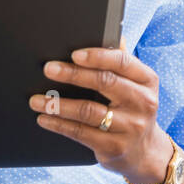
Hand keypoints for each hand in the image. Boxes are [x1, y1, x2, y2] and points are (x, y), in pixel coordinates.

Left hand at [28, 37, 172, 183]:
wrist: (145, 151)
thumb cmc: (131, 107)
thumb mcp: (134, 84)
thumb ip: (119, 60)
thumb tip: (107, 32)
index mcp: (147, 80)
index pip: (122, 62)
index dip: (97, 56)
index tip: (74, 54)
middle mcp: (143, 102)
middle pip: (104, 83)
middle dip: (72, 75)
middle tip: (48, 69)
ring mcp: (130, 127)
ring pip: (89, 111)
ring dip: (58, 104)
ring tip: (36, 99)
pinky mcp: (115, 147)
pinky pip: (81, 133)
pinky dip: (59, 124)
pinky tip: (43, 118)